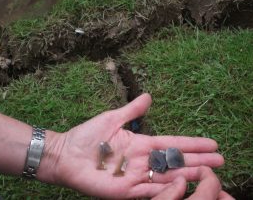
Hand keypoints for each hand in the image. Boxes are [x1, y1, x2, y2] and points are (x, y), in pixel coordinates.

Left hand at [39, 94, 224, 198]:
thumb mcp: (111, 118)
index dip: (191, 143)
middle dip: (197, 160)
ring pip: (166, 177)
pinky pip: (149, 192)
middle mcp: (141, 161)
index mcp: (139, 144)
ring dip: (187, 175)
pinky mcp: (125, 191)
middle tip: (220, 160)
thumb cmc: (86, 136)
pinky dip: (166, 190)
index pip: (170, 144)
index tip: (211, 143)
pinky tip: (182, 185)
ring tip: (208, 173)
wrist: (66, 154)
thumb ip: (131, 110)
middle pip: (174, 161)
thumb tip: (149, 96)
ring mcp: (135, 177)